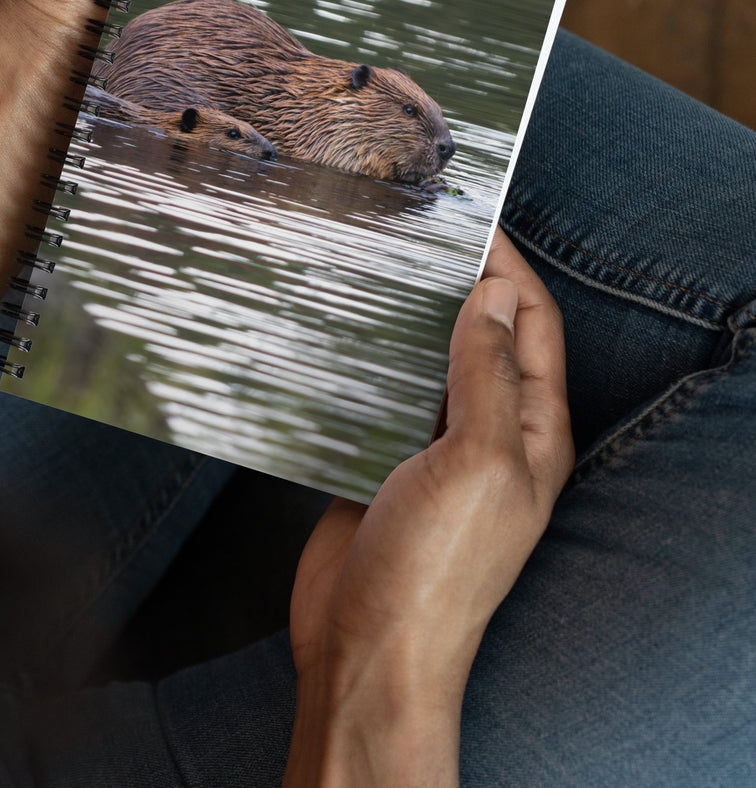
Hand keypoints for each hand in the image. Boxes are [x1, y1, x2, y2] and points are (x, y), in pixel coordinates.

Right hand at [285, 230, 572, 785]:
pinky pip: (382, 395)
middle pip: (482, 339)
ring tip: (372, 268)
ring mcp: (433, 451)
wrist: (368, 652)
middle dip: (457, 285)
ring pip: (427, 364)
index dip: (509, 269)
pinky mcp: (382, 463)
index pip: (532, 327)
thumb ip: (486, 375)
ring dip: (408, 319)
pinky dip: (368, 359)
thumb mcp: (476, 462)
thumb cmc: (435, 569)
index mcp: (531, 433)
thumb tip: (496, 295)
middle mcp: (489, 436)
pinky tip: (338, 332)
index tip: (472, 218)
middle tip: (414, 233)